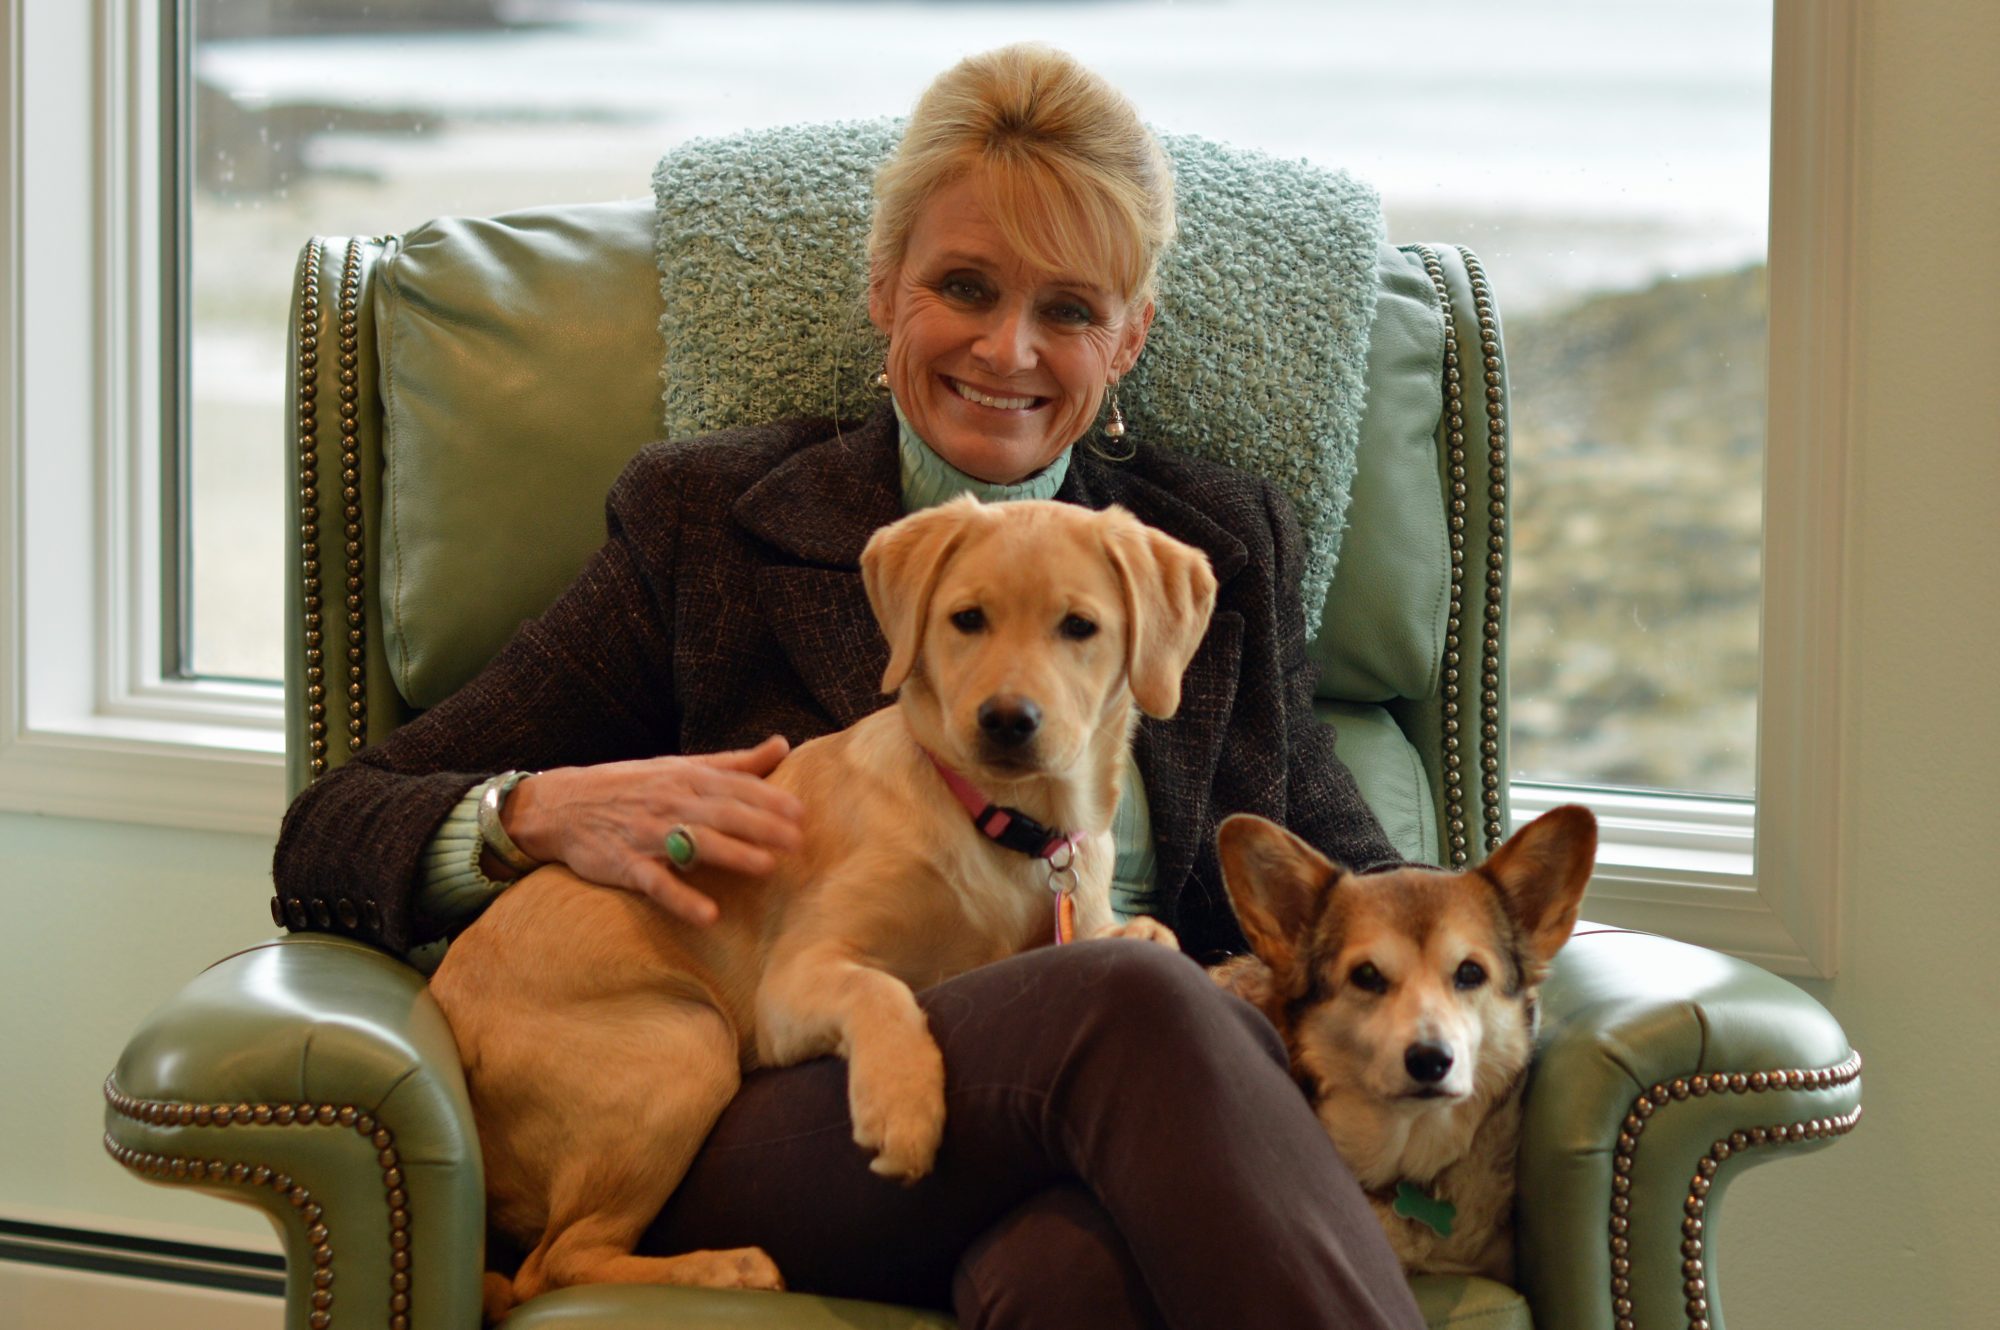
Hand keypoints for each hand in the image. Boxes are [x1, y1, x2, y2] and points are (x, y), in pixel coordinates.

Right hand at [502, 735, 803, 926]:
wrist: (562, 805)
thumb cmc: (632, 785)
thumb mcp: (681, 766)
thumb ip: (734, 763)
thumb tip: (782, 744)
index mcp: (686, 777)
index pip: (734, 786)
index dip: (768, 799)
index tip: (801, 812)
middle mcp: (670, 801)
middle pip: (722, 813)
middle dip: (761, 826)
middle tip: (798, 842)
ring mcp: (647, 833)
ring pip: (694, 842)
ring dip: (731, 854)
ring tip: (766, 867)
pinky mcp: (626, 864)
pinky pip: (657, 882)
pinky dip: (682, 898)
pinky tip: (709, 915)